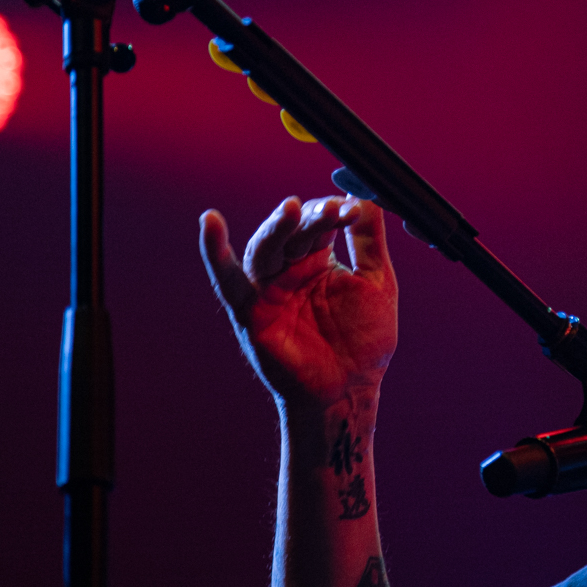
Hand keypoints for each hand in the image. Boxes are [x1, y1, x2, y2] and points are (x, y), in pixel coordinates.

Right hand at [200, 196, 397, 407]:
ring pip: (264, 250)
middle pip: (292, 232)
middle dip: (310, 219)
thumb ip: (370, 240)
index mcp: (318, 260)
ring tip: (293, 209)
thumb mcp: (376, 281)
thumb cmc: (364, 340)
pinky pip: (229, 282)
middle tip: (331, 210)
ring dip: (277, 227)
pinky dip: (215, 254)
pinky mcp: (250, 314)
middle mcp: (289, 270)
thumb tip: (368, 195)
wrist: (350, 390)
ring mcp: (268, 290)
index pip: (319, 223)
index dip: (332, 212)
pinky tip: (210, 223)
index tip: (352, 208)